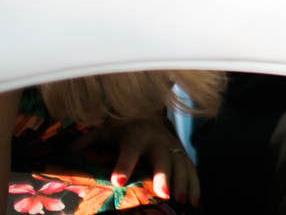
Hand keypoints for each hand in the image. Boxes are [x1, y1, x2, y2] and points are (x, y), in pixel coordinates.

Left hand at [76, 116, 198, 204]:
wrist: (146, 109)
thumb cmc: (119, 125)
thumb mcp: (100, 129)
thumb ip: (83, 142)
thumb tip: (63, 156)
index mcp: (133, 134)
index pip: (128, 150)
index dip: (123, 165)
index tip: (117, 182)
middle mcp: (155, 139)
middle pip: (161, 157)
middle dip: (163, 175)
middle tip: (163, 194)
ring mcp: (171, 145)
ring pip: (180, 163)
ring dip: (183, 183)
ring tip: (182, 202)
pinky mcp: (181, 152)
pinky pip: (191, 168)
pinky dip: (195, 184)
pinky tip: (195, 202)